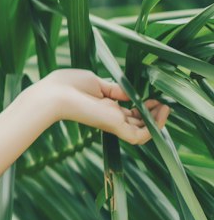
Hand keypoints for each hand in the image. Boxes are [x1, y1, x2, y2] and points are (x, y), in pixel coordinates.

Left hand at [36, 68, 170, 142]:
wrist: (55, 95)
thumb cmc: (68, 85)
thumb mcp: (96, 83)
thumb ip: (114, 89)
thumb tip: (129, 93)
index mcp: (104, 106)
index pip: (129, 112)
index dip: (143, 107)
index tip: (153, 99)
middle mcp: (110, 117)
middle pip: (137, 122)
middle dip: (153, 114)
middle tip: (163, 105)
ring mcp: (112, 123)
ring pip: (142, 131)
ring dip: (157, 122)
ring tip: (165, 108)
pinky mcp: (114, 127)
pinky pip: (139, 136)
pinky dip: (153, 128)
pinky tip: (160, 114)